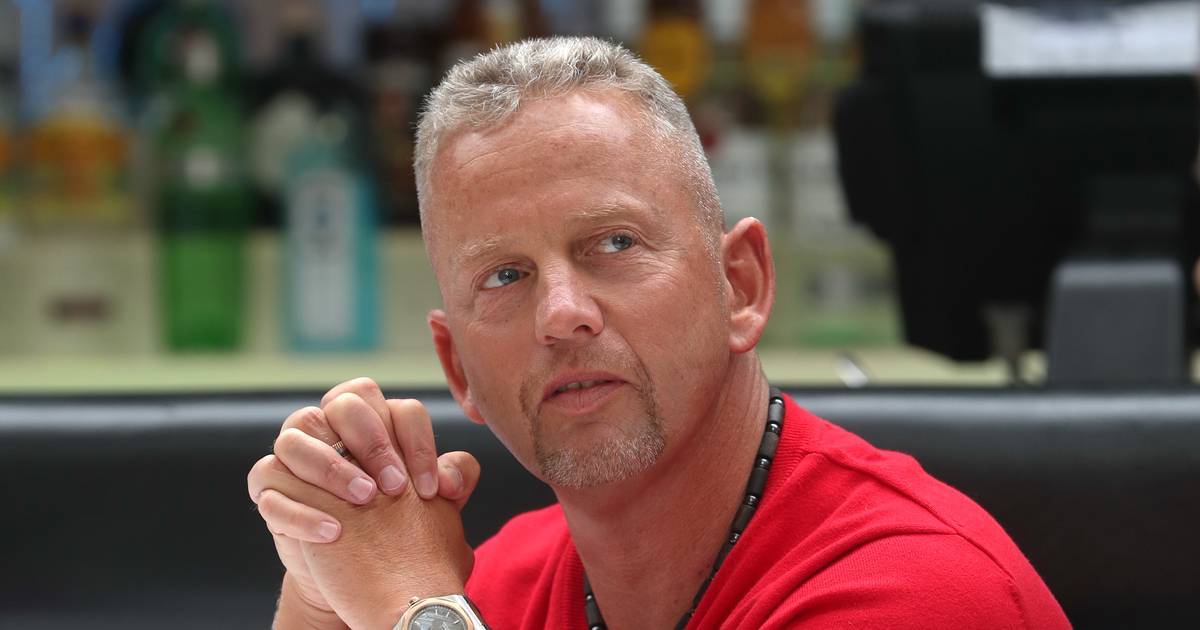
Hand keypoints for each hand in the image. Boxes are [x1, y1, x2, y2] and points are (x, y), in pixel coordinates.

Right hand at [247, 378, 480, 612]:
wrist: (358, 570)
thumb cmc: (398, 523)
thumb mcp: (433, 504)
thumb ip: (452, 481)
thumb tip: (452, 477)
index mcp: (372, 419)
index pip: (393, 405)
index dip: (416, 441)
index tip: (431, 489)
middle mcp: (328, 425)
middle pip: (342, 404)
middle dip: (373, 442)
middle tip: (395, 486)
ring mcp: (293, 454)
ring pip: (296, 437)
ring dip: (332, 467)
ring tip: (364, 500)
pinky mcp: (268, 487)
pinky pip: (268, 481)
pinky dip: (301, 509)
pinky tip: (334, 532)